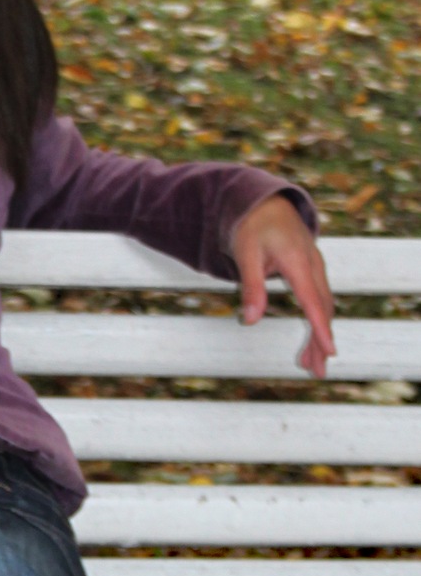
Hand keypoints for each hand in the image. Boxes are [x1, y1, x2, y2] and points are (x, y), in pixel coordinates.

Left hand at [228, 193, 335, 379]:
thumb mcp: (245, 255)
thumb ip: (250, 287)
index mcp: (299, 262)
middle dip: (321, 341)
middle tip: (317, 372)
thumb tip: (249, 321)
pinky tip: (312, 340)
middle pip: (323, 309)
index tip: (330, 352)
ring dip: (319, 335)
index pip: (313, 301)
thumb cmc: (253, 227)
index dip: (321, 329)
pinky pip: (319, 300)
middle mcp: (313, 266)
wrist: (265, 203)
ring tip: (311, 365)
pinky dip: (317, 321)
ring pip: (323, 306)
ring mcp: (316, 268)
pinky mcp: (312, 271)